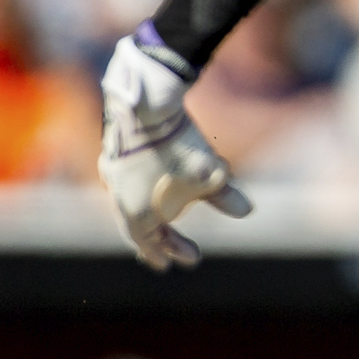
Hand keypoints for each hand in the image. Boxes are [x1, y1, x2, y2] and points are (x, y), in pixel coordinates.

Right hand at [97, 32, 250, 269]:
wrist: (147, 100)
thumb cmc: (178, 144)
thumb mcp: (210, 173)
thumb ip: (225, 195)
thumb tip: (247, 211)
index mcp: (136, 210)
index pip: (151, 241)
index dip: (171, 250)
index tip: (191, 259)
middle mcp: (118, 195)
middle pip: (135, 227)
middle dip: (154, 242)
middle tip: (164, 257)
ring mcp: (112, 172)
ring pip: (127, 204)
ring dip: (145, 217)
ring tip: (159, 223)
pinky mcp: (113, 152)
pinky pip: (124, 183)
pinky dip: (138, 193)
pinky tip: (147, 189)